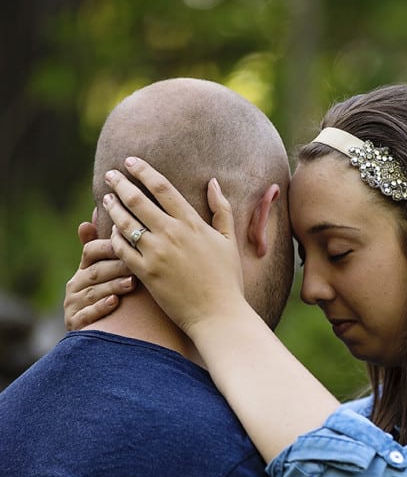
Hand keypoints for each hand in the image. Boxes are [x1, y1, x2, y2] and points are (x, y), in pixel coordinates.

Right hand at [64, 213, 134, 329]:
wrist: (109, 336)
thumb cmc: (117, 296)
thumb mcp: (116, 272)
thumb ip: (112, 247)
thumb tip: (101, 212)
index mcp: (85, 269)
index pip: (91, 252)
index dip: (107, 246)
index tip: (126, 241)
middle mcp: (75, 285)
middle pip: (95, 271)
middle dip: (116, 266)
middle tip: (136, 263)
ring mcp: (73, 304)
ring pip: (93, 292)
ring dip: (112, 286)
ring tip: (131, 282)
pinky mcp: (75, 323)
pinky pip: (87, 314)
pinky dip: (101, 308)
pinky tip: (115, 303)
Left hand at [101, 157, 246, 334]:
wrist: (219, 314)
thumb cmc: (227, 279)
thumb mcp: (229, 241)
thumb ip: (222, 210)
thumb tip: (213, 182)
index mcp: (193, 224)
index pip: (163, 188)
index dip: (144, 171)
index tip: (131, 162)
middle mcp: (172, 234)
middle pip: (138, 200)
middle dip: (121, 184)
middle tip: (111, 174)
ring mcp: (157, 254)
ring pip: (126, 222)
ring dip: (113, 207)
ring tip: (106, 199)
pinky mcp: (146, 273)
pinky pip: (121, 249)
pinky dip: (114, 237)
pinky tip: (112, 232)